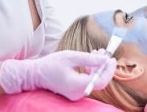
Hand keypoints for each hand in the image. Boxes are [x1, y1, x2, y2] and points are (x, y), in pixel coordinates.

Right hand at [0, 50, 115, 100]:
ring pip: (93, 80)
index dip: (108, 70)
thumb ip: (89, 58)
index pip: (100, 81)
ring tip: (96, 52)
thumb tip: (106, 59)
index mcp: (76, 85)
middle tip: (104, 52)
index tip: (111, 59)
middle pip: (98, 81)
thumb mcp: (71, 56)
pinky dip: (91, 70)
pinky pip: (88, 81)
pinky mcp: (75, 91)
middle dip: (103, 66)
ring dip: (97, 66)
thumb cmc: (51, 64)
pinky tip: (89, 60)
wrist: (35, 74)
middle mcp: (78, 93)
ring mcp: (76, 94)